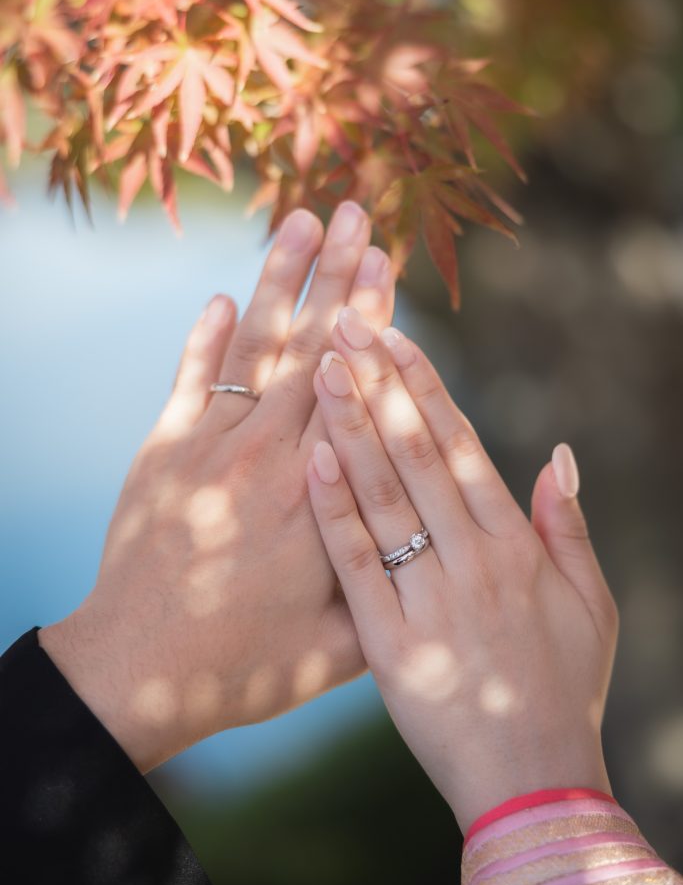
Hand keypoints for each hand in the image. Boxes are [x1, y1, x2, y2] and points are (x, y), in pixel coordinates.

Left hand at [39, 203, 394, 771]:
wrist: (140, 670)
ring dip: (276, 282)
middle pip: (309, 347)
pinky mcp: (164, 453)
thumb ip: (385, 582)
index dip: (371, 319)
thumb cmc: (249, 664)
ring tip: (297, 224)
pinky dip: (205, 338)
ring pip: (253, 348)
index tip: (386, 263)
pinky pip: (190, 380)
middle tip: (354, 214)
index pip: (354, 385)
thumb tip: (428, 537)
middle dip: (334, 275)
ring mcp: (209, 446)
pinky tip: (220, 298)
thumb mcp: (343, 644)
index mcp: (318, 490)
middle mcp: (266, 453)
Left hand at [306, 309, 618, 832]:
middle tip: (345, 318)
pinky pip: (357, 562)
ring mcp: (427, 597)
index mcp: (514, 544)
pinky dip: (335, 507)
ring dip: (351, 423)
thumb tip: (559, 453)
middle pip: (416, 451)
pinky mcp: (387, 641)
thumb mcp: (590, 604)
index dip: (424, 384)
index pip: (461, 443)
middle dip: (379, 380)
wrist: (531, 783)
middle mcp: (471, 559)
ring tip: (323, 362)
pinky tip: (312, 455)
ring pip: (383, 492)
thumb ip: (570, 525)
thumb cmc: (563, 688)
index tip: (394, 332)